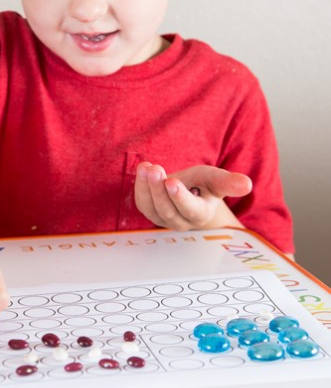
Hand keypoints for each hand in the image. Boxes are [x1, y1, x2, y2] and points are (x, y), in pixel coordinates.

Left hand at [135, 162, 251, 230]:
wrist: (190, 190)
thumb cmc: (205, 185)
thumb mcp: (217, 180)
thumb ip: (229, 183)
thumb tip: (247, 184)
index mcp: (201, 214)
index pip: (190, 210)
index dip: (180, 197)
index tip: (172, 181)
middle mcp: (182, 221)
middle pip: (168, 211)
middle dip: (159, 190)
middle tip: (155, 170)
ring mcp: (164, 219)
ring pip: (152, 208)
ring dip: (147, 187)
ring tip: (147, 167)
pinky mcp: (150, 211)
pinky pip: (142, 203)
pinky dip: (139, 186)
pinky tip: (142, 169)